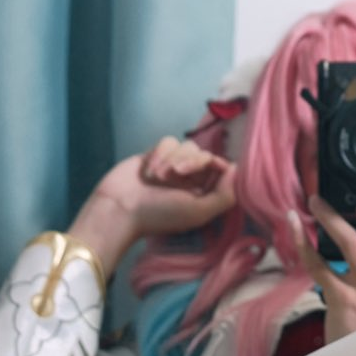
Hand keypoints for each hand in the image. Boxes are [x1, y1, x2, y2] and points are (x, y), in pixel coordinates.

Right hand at [69, 139, 237, 273]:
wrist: (120, 207)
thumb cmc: (160, 214)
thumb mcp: (198, 212)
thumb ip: (224, 195)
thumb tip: (235, 169)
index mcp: (203, 193)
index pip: (222, 168)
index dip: (218, 163)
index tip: (211, 165)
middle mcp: (190, 178)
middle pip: (204, 154)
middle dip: (191, 162)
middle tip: (176, 176)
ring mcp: (172, 165)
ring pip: (186, 145)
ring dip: (172, 160)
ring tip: (158, 178)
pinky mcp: (156, 154)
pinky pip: (168, 141)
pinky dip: (160, 154)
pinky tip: (149, 170)